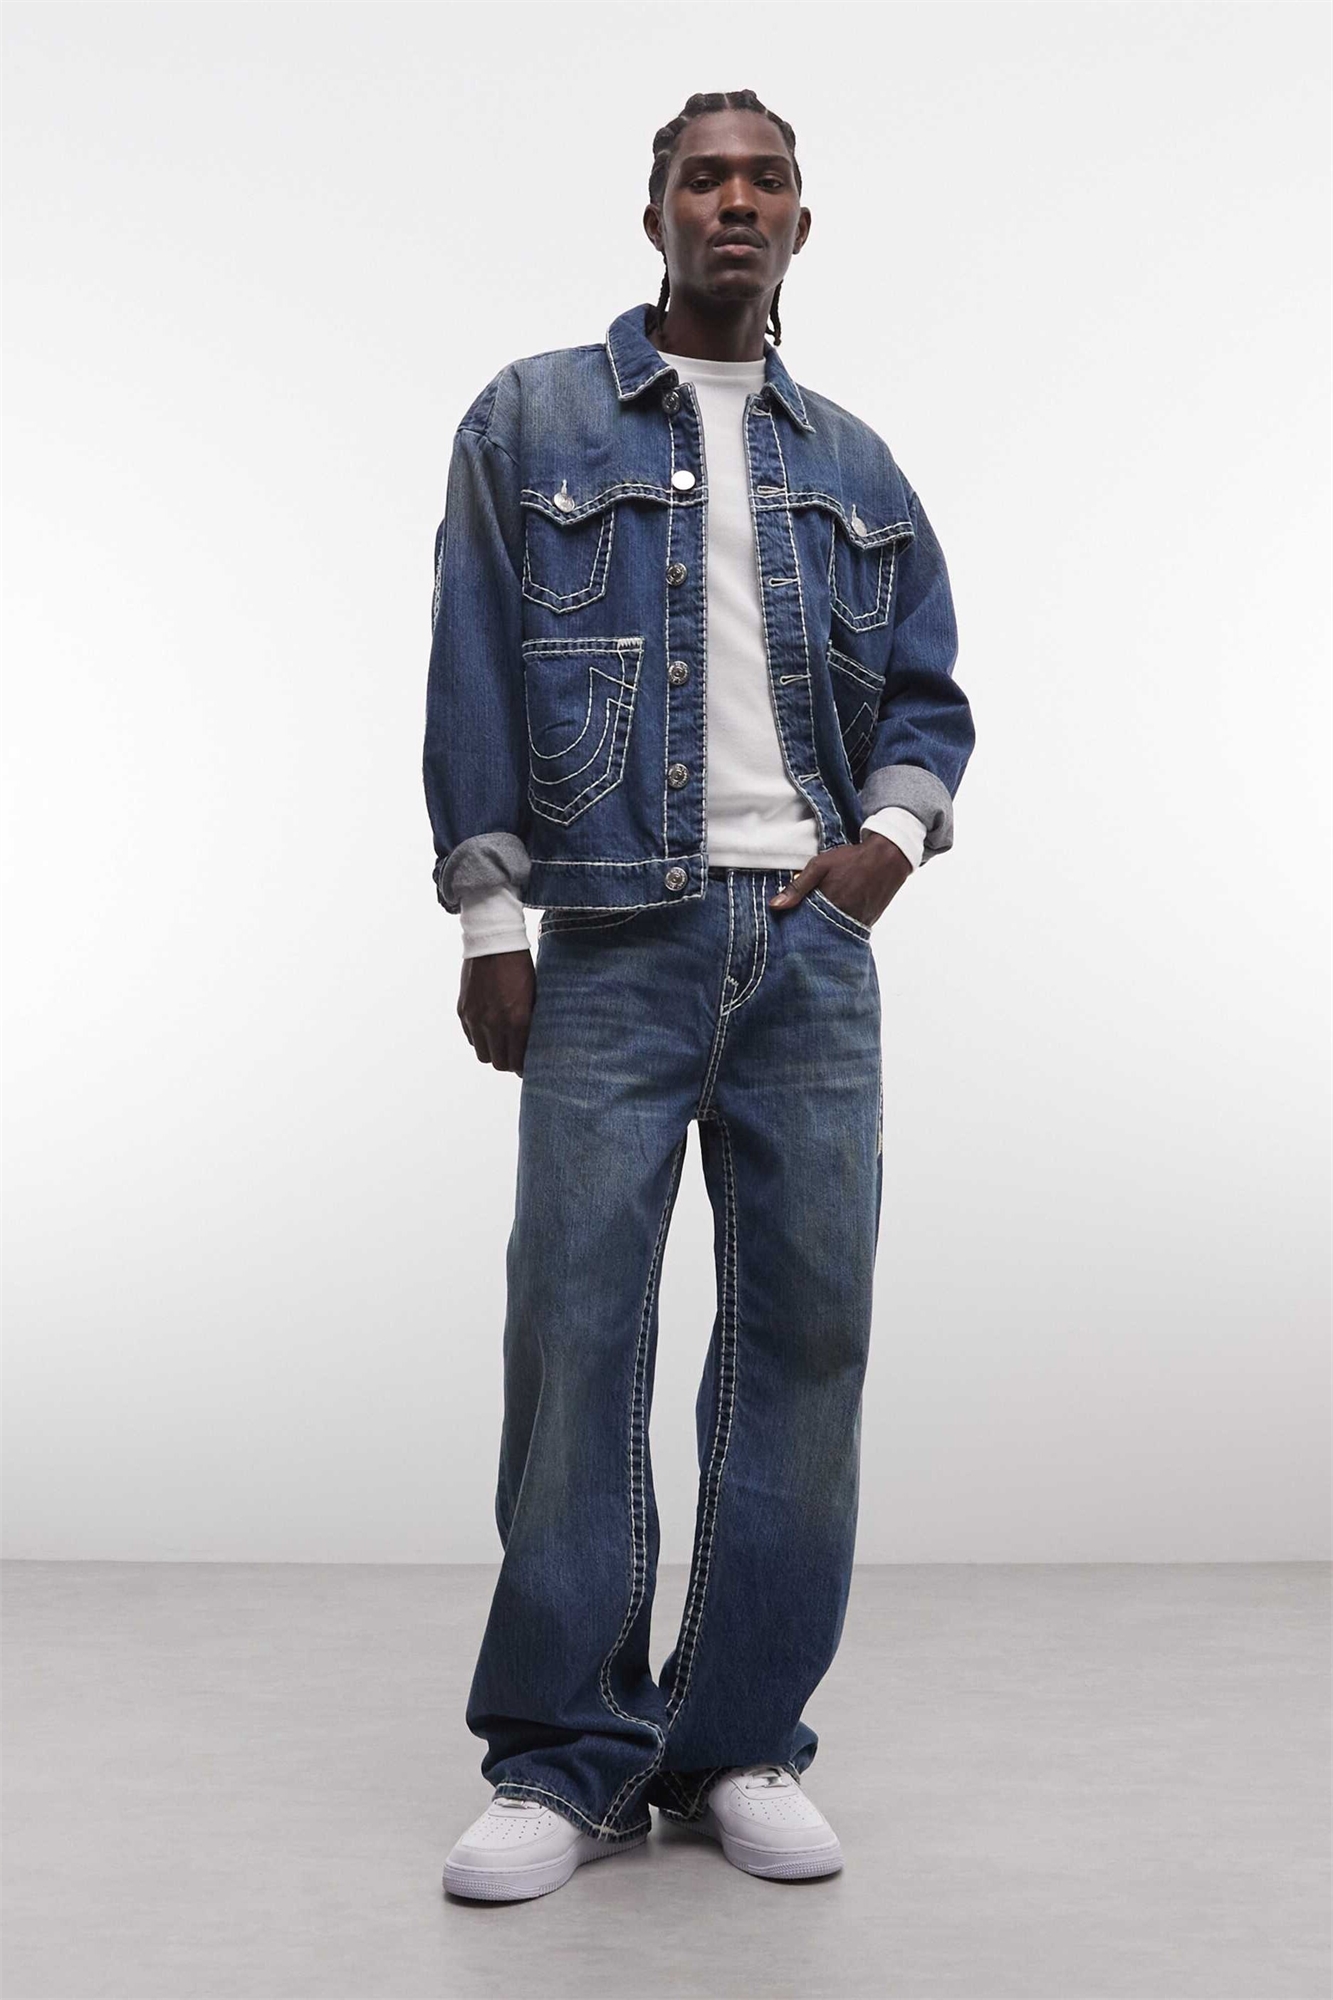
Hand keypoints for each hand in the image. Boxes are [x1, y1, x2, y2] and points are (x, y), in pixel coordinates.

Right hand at [458, 949, 534, 1074]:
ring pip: (483, 1055)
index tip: (527, 1066)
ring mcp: (476, 1018)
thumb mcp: (534, 997)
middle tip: (516, 1057)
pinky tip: (489, 1029)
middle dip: (509, 1063)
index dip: (523, 1068)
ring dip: (493, 1053)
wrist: (494, 943)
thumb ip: (531, 1022)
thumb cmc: (521, 967)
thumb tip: (533, 1044)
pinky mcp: (464, 1011)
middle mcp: (494, 1024)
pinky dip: (480, 1039)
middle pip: (499, 1063)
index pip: (518, 1061)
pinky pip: (471, 1038)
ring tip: (502, 1044)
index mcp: (517, 1021)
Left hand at [768, 833, 911, 927]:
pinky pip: (849, 931)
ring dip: (825, 929)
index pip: (804, 924)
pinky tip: (834, 920)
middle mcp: (843, 918)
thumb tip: (775, 906)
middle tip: (802, 925)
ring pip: (834, 934)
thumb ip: (797, 887)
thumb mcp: (820, 866)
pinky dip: (840, 928)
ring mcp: (857, 922)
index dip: (795, 924)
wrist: (888, 858)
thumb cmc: (852, 859)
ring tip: (818, 922)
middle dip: (809, 930)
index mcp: (829, 904)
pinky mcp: (867, 923)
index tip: (787, 924)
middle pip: (819, 933)